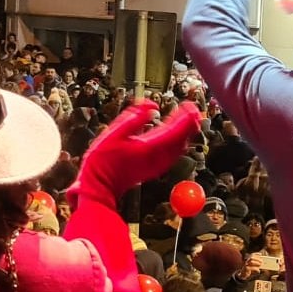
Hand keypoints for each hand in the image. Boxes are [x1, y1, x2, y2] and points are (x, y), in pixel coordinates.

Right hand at [69, 100, 202, 206]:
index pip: (174, 130)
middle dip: (189, 124)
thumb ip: (133, 118)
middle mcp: (158, 157)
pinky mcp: (155, 169)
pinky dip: (179, 143)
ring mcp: (158, 165)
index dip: (184, 118)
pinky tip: (177, 138)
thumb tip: (151, 106)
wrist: (100, 185)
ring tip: (188, 121)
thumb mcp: (113, 133)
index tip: (190, 106)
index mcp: (148, 147)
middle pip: (181, 139)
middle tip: (193, 110)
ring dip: (186, 133)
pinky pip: (174, 155)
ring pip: (180, 148)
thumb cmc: (103, 161)